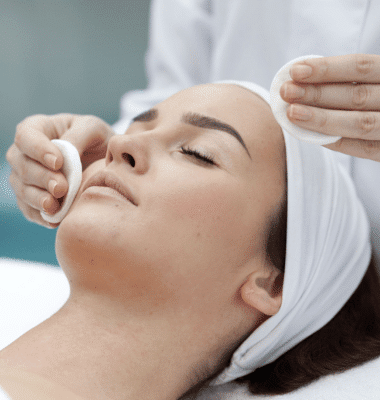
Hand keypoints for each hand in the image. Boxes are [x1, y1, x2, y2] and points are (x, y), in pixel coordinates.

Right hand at [6, 113, 113, 227]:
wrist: (105, 163)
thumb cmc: (98, 140)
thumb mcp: (95, 129)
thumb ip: (79, 135)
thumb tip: (63, 154)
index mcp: (38, 128)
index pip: (26, 136)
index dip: (37, 150)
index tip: (58, 163)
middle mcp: (26, 153)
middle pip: (21, 165)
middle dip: (41, 178)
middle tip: (61, 188)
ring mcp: (27, 178)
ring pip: (22, 190)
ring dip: (37, 199)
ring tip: (53, 205)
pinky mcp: (34, 200)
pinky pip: (29, 210)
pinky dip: (40, 215)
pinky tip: (53, 220)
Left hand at [280, 54, 379, 160]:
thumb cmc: (378, 98)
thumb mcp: (373, 81)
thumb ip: (348, 81)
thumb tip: (301, 82)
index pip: (360, 66)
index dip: (326, 69)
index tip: (295, 71)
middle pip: (356, 95)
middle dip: (317, 94)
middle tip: (286, 92)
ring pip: (359, 123)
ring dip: (321, 118)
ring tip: (292, 113)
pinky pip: (362, 148)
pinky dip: (335, 141)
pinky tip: (311, 134)